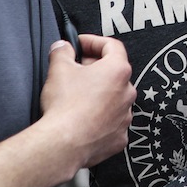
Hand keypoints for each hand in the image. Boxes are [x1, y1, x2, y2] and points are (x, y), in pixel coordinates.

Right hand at [41, 34, 135, 171]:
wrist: (64, 144)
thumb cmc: (65, 106)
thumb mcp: (58, 68)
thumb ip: (62, 51)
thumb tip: (62, 46)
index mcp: (117, 70)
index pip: (112, 46)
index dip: (94, 41)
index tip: (80, 44)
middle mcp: (127, 92)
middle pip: (113, 72)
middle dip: (94, 68)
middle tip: (75, 70)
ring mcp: (125, 116)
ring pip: (113, 98)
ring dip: (98, 94)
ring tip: (77, 96)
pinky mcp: (120, 137)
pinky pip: (112, 122)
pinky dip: (100, 117)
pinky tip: (83, 118)